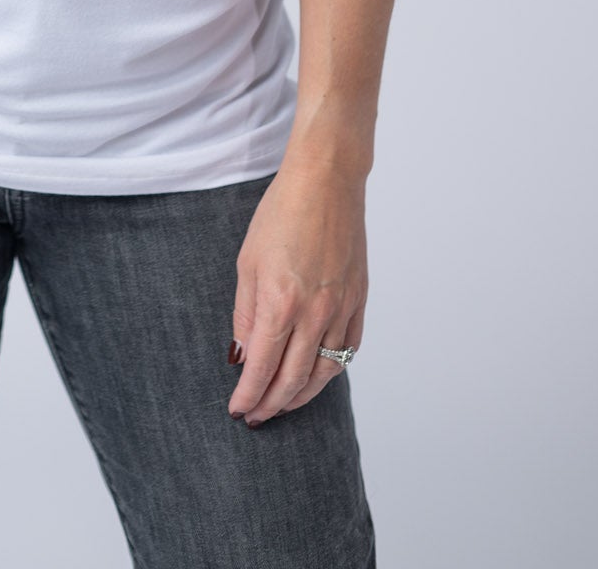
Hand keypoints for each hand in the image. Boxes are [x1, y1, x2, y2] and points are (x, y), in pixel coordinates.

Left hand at [228, 158, 367, 425]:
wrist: (326, 180)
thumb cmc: (281, 212)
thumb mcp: (247, 261)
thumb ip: (245, 314)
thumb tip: (243, 355)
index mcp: (280, 301)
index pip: (262, 367)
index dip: (249, 395)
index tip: (237, 410)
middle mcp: (315, 312)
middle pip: (292, 379)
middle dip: (272, 404)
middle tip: (256, 416)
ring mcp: (342, 308)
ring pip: (323, 373)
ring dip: (300, 396)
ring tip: (282, 404)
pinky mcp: (360, 300)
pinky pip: (348, 350)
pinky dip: (331, 370)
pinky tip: (316, 376)